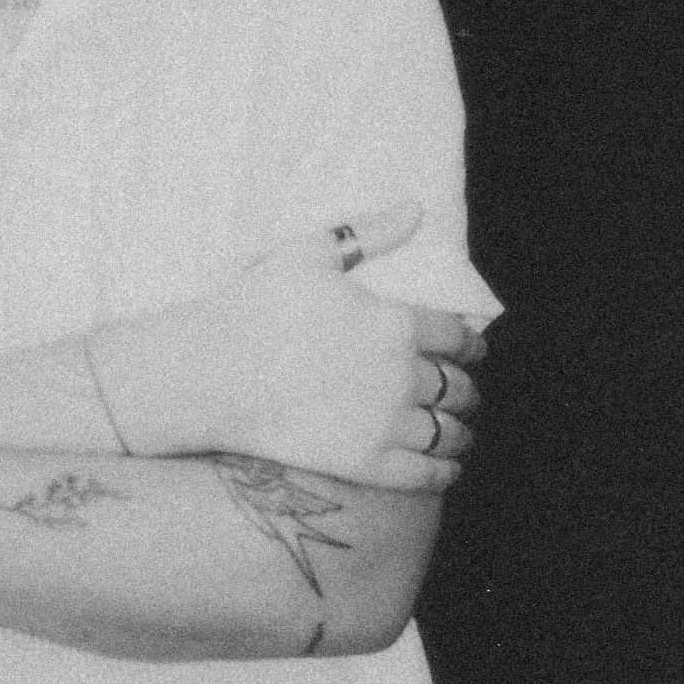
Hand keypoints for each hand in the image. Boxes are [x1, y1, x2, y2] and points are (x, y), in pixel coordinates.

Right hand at [244, 204, 485, 488]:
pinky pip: (426, 475)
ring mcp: (385, 424)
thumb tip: (417, 208)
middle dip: (468, 387)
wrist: (210, 373)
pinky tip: (446, 467)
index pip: (458, 336)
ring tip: (460, 430)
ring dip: (462, 429)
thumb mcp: (309, 253)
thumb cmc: (255, 306)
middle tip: (465, 390)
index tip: (474, 350)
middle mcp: (402, 376)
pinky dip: (445, 472)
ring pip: (450, 431)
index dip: (472, 343)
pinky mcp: (366, 464)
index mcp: (396, 323)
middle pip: (460, 385)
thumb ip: (369, 234)